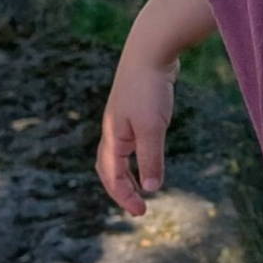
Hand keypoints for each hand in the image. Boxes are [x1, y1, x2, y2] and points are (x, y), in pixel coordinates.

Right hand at [94, 46, 180, 216]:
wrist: (151, 50)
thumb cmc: (149, 89)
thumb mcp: (152, 128)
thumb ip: (151, 159)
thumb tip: (152, 188)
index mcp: (113, 136)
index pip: (111, 176)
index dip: (124, 196)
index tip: (141, 212)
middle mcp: (113, 129)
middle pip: (109, 167)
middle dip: (120, 189)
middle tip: (138, 207)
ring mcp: (123, 118)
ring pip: (120, 153)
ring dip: (127, 173)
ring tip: (142, 187)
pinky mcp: (136, 108)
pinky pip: (132, 139)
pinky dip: (137, 155)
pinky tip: (150, 155)